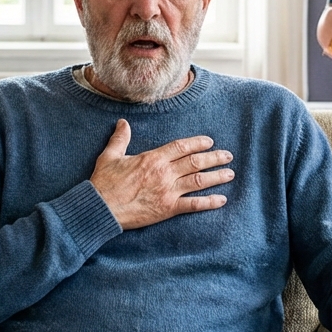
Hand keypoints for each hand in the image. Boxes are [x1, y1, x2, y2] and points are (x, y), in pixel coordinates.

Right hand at [89, 119, 233, 229]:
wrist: (101, 208)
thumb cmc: (104, 183)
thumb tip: (123, 123)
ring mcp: (168, 191)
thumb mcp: (110, 156)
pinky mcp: (168, 209)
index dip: (197, 143)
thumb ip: (120, 139)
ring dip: (217, 176)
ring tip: (230, 173)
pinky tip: (222, 200)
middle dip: (214, 158)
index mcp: (152, 158)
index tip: (209, 142)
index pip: (181, 147)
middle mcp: (164, 173)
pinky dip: (209, 202)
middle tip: (227, 156)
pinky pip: (193, 205)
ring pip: (199, 181)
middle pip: (195, 162)